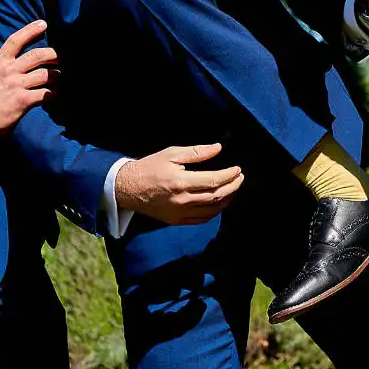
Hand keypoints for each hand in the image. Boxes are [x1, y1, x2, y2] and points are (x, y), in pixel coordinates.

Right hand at [0, 20, 55, 136]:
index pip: (15, 40)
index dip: (31, 30)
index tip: (43, 24)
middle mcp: (10, 70)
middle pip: (38, 55)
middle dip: (53, 54)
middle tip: (60, 56)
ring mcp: (17, 84)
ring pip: (45, 74)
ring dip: (56, 75)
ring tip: (59, 77)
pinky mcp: (24, 100)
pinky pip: (45, 93)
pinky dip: (52, 93)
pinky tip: (55, 94)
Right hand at [114, 144, 243, 225]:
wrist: (128, 188)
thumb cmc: (149, 167)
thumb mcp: (171, 153)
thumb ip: (197, 152)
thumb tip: (218, 148)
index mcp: (181, 182)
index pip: (213, 181)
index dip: (229, 175)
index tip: (238, 169)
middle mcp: (182, 200)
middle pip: (216, 196)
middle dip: (232, 187)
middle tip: (240, 178)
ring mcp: (179, 213)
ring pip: (211, 210)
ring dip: (226, 200)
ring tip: (233, 189)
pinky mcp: (176, 220)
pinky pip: (201, 220)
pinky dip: (214, 212)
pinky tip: (220, 203)